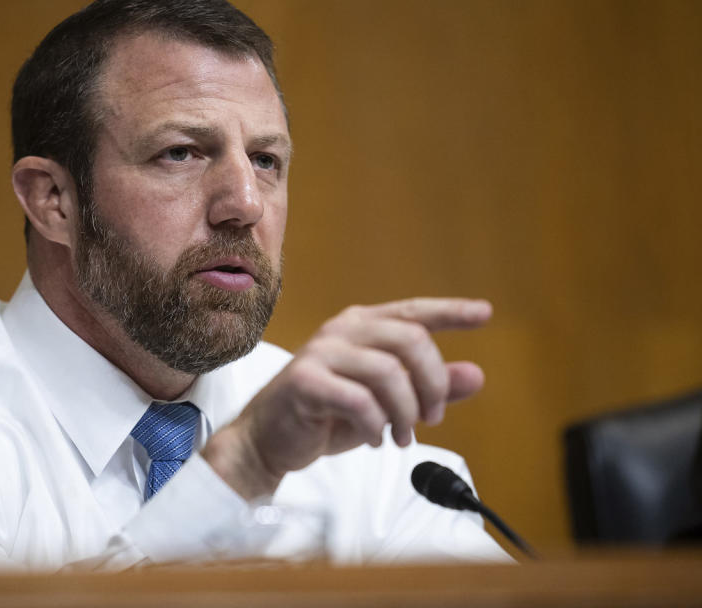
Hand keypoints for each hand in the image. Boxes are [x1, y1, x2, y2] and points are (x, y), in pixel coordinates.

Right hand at [202, 298, 491, 498]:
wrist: (268, 440)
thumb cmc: (326, 415)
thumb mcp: (387, 403)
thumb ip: (428, 388)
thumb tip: (477, 374)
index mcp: (361, 326)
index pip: (413, 312)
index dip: (450, 312)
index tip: (484, 313)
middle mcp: (342, 330)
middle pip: (409, 338)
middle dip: (432, 382)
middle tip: (432, 418)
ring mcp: (321, 352)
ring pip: (388, 371)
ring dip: (405, 412)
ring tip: (403, 437)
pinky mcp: (304, 380)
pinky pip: (358, 400)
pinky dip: (375, 425)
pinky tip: (375, 439)